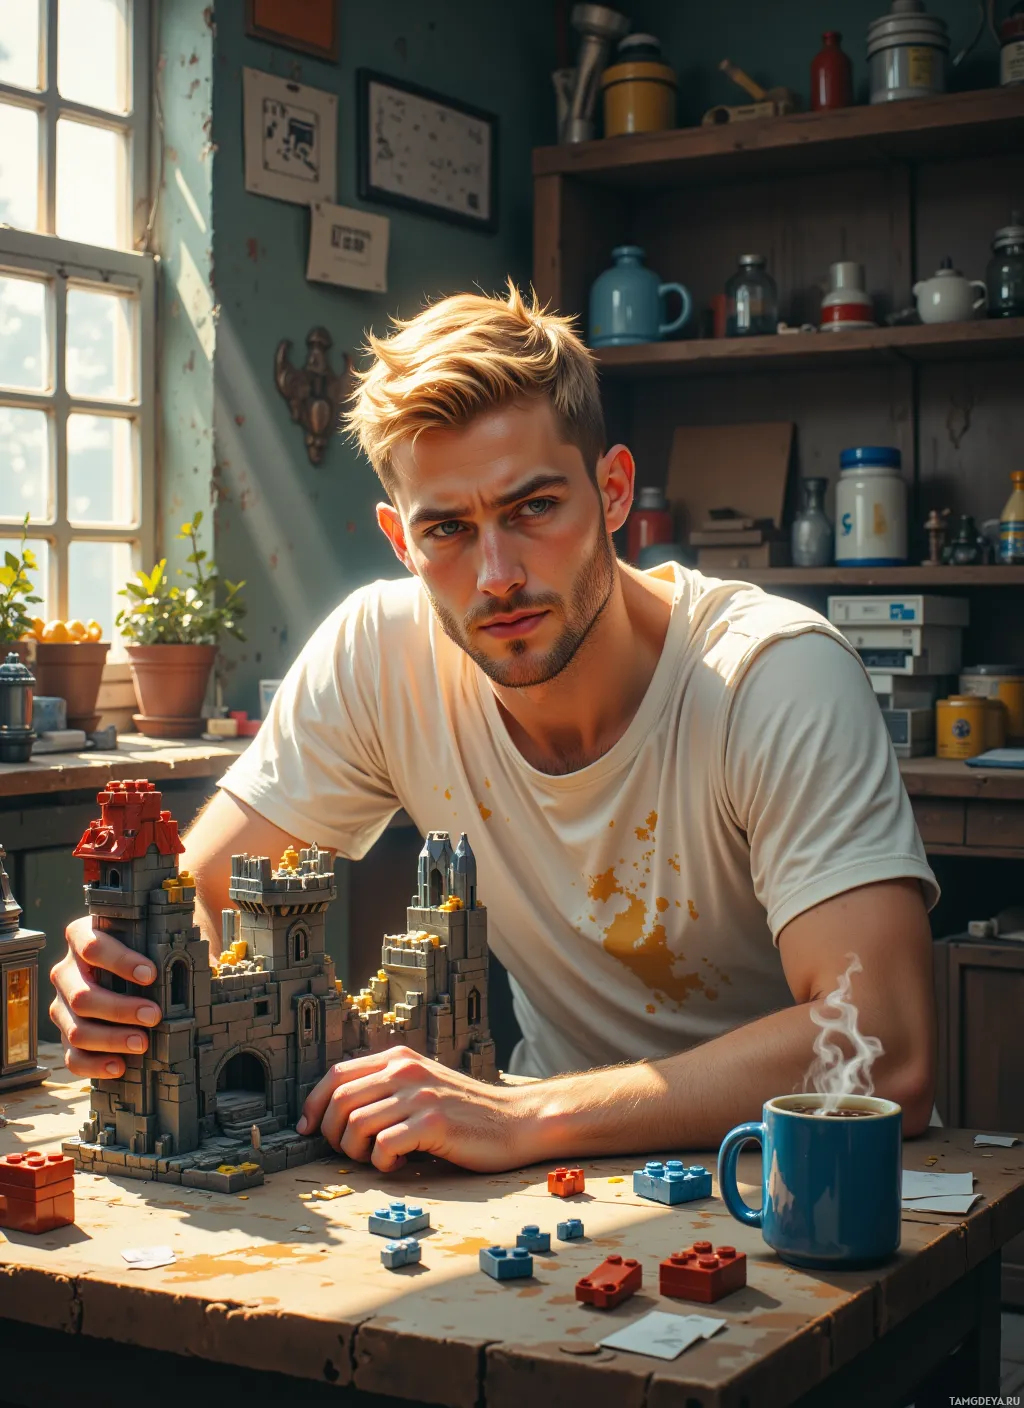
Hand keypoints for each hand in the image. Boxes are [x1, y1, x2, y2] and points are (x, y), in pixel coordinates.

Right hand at [49, 916, 162, 1078]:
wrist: (129, 968)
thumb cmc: (141, 951)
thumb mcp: (150, 941)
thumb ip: (166, 948)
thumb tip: (210, 966)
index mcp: (81, 937)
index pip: (92, 946)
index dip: (120, 961)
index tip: (150, 974)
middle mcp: (66, 971)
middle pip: (82, 995)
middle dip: (120, 1009)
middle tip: (154, 1015)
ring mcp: (62, 1004)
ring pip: (76, 1029)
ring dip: (111, 1039)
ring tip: (143, 1043)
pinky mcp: (66, 1033)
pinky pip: (72, 1055)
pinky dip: (96, 1064)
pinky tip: (120, 1065)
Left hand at [297, 1046, 533, 1172]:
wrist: (515, 1121)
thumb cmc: (465, 1112)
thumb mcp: (422, 1085)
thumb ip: (386, 1088)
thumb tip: (335, 1113)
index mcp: (399, 1058)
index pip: (336, 1074)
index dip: (313, 1104)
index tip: (307, 1129)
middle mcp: (406, 1070)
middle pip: (339, 1101)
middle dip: (331, 1134)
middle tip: (349, 1152)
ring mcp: (420, 1095)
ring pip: (356, 1124)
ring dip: (356, 1152)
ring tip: (378, 1158)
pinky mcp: (434, 1123)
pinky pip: (384, 1146)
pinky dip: (382, 1163)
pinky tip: (400, 1163)